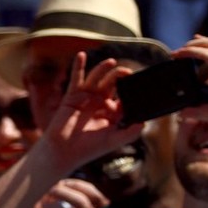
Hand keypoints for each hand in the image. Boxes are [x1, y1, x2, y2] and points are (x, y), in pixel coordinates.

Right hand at [33, 54, 142, 176]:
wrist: (63, 152)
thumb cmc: (88, 149)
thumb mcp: (114, 141)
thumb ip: (131, 132)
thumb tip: (144, 122)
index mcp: (113, 113)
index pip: (126, 97)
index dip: (133, 90)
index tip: (140, 83)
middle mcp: (101, 103)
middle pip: (113, 84)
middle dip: (120, 77)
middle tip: (127, 73)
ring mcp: (87, 98)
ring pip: (98, 79)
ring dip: (104, 68)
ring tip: (112, 62)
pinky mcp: (72, 96)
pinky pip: (76, 78)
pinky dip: (78, 66)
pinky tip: (81, 55)